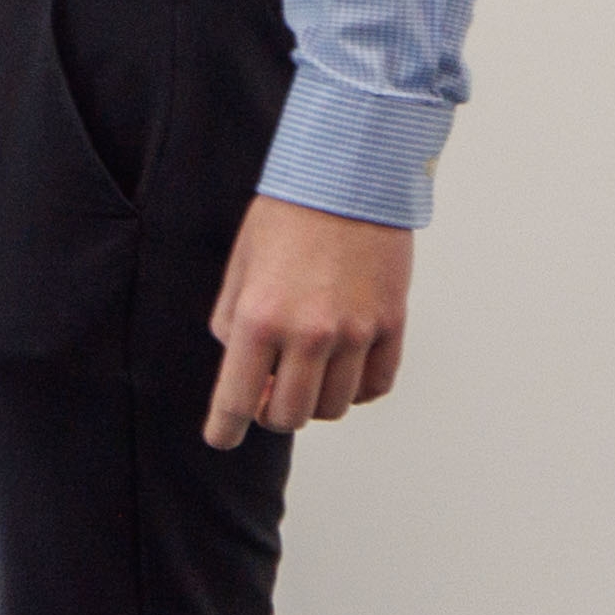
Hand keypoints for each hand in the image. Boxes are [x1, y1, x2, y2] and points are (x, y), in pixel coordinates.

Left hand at [204, 195, 415, 445]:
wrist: (349, 176)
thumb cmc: (288, 215)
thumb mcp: (240, 268)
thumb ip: (231, 322)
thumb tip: (242, 366)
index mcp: (259, 318)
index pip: (236, 399)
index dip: (225, 428)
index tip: (222, 438)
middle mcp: (308, 334)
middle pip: (289, 416)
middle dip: (271, 413)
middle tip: (267, 393)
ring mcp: (355, 332)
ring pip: (334, 407)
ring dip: (315, 400)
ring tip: (307, 372)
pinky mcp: (391, 325)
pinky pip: (376, 386)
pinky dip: (358, 388)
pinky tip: (344, 368)